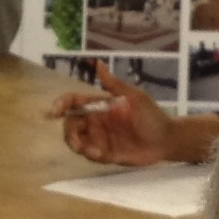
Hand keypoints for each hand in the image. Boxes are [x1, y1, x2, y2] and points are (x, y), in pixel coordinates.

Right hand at [47, 63, 218, 165]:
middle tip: (76, 141)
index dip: (60, 105)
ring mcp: (99, 138)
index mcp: (99, 105)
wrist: (166, 139)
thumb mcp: (134, 97)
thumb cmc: (151, 115)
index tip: (53, 112)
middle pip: (70, 125)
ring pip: (76, 141)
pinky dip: (91, 154)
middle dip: (68, 133)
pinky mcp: (105, 154)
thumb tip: (97, 63)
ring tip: (89, 150)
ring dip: (77, 145)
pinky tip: (100, 154)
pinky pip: (90, 155)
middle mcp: (95, 121)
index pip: (73, 102)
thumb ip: (113, 84)